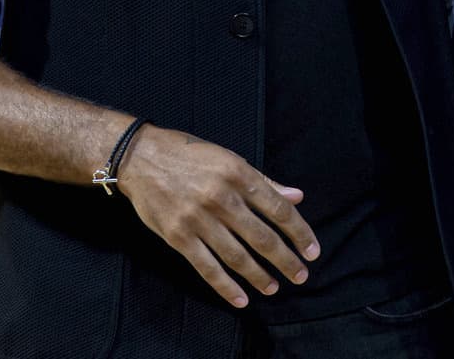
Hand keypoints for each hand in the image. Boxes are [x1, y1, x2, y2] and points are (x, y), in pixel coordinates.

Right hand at [116, 124, 319, 308]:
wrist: (141, 158)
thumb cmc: (189, 155)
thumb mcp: (229, 158)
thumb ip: (263, 181)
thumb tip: (297, 197)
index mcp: (238, 174)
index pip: (279, 210)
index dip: (299, 233)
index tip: (312, 251)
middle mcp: (221, 198)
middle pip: (262, 237)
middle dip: (285, 260)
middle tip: (300, 276)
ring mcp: (199, 219)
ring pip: (237, 256)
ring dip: (259, 276)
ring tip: (273, 288)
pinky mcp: (178, 237)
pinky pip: (207, 267)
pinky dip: (226, 286)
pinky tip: (241, 299)